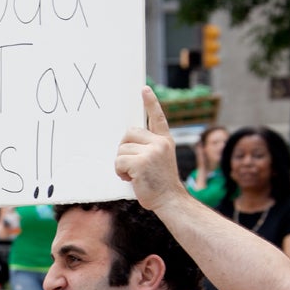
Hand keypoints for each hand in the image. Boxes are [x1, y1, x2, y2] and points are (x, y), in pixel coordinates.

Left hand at [115, 87, 183, 212]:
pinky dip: (120, 172)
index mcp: (164, 140)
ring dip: (122, 164)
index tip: (144, 89)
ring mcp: (152, 152)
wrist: (170, 200)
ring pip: (121, 149)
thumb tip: (127, 141)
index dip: (150, 103)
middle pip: (128, 134)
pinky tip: (131, 179)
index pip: (157, 117)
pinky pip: (119, 161)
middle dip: (124, 149)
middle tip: (132, 165)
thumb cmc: (159, 183)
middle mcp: (160, 143)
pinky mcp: (141, 162)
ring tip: (134, 175)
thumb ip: (148, 147)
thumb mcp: (159, 159)